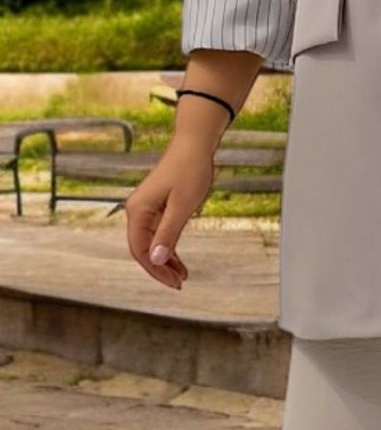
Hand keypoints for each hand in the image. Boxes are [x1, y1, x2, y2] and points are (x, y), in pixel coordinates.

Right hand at [123, 137, 214, 289]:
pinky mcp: (155, 206)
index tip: (174, 282)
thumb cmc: (190, 170)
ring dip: (164, 260)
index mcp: (138, 211)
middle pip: (142, 249)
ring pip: (150, 243)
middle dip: (159, 268)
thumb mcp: (182, 206)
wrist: (194, 145)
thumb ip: (168, 233)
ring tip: (181, 276)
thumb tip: (155, 260)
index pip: (140, 250)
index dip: (156, 270)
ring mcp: (145, 208)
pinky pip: (157, 233)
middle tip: (179, 283)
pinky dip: (167, 247)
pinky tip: (178, 260)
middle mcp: (136, 210)